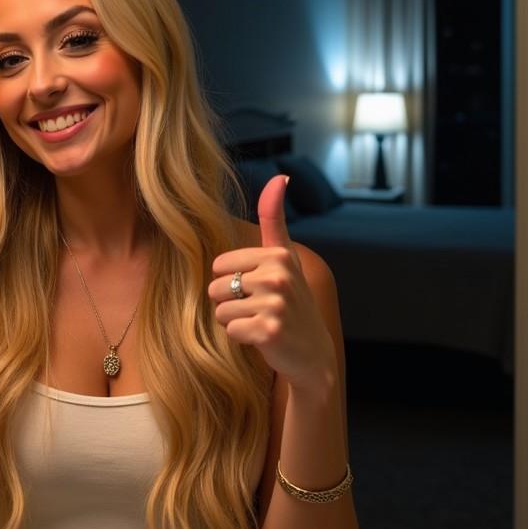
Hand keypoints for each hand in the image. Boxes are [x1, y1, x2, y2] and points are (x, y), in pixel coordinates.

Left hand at [209, 175, 335, 389]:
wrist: (311, 352)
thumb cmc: (291, 300)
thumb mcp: (285, 256)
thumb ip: (275, 217)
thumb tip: (279, 176)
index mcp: (278, 255)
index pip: (220, 265)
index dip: (232, 280)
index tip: (257, 288)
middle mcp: (278, 276)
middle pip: (216, 288)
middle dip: (230, 302)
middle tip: (258, 309)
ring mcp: (275, 304)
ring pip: (220, 311)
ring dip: (234, 321)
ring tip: (259, 322)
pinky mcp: (268, 331)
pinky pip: (230, 330)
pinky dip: (240, 338)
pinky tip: (261, 338)